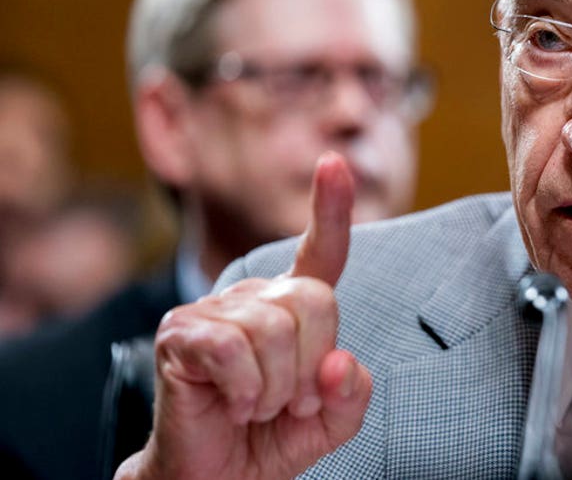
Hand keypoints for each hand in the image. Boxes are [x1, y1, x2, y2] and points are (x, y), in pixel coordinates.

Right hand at [116, 152, 372, 479]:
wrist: (216, 478)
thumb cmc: (270, 438)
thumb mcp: (330, 420)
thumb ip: (351, 393)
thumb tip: (338, 362)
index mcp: (292, 308)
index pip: (320, 252)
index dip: (331, 208)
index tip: (333, 162)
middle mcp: (254, 297)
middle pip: (314, 300)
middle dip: (313, 365)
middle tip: (292, 400)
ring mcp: (214, 310)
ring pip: (274, 329)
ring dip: (278, 387)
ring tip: (259, 405)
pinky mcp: (180, 333)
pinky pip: (232, 349)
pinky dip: (245, 389)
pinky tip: (236, 404)